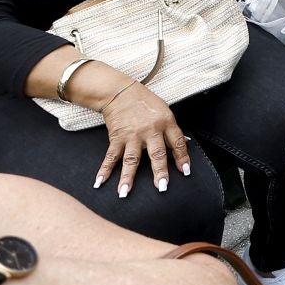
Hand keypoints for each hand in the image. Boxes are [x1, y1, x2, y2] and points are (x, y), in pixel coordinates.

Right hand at [96, 82, 190, 198]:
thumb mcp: (164, 111)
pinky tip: (99, 182)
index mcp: (166, 122)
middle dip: (159, 172)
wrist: (121, 91)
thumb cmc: (145, 102)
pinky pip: (111, 156)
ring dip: (127, 177)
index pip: (177, 142)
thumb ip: (170, 130)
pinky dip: (104, 170)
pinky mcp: (117, 137)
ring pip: (131, 159)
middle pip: (157, 154)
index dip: (182, 157)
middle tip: (162, 188)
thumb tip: (180, 147)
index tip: (185, 172)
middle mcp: (150, 130)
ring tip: (124, 193)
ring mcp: (133, 135)